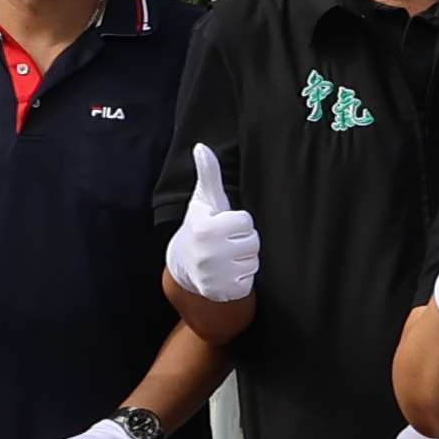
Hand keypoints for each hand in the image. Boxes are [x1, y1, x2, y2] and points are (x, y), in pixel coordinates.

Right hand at [163, 144, 264, 314]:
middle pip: (253, 241)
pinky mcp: (223, 292)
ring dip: (243, 260)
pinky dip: (241, 278)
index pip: (245, 221)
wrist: (184, 266)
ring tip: (225, 258)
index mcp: (205, 228)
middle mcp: (208, 254)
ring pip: (253, 261)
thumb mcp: (204, 201)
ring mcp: (215, 276)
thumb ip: (208, 174)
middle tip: (224, 243)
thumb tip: (201, 147)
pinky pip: (250, 281)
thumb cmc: (201, 227)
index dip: (237, 222)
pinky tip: (226, 273)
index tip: (222, 226)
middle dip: (242, 241)